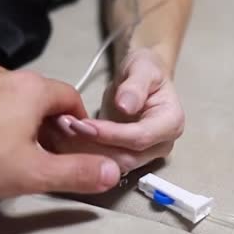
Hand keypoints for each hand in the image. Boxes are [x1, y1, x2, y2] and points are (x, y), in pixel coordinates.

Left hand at [0, 64, 120, 197]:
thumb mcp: (33, 172)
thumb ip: (76, 172)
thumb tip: (112, 171)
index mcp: (35, 88)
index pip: (72, 98)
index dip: (78, 122)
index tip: (74, 143)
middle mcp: (10, 75)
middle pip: (44, 98)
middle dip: (50, 124)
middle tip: (45, 153)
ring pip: (16, 97)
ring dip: (23, 119)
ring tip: (13, 148)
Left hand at [59, 48, 184, 172]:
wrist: (140, 77)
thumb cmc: (144, 69)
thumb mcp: (142, 68)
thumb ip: (136, 86)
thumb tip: (126, 106)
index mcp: (171, 123)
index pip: (140, 137)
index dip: (111, 134)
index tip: (84, 124)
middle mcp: (161, 145)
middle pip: (126, 157)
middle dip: (94, 146)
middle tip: (66, 128)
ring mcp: (145, 154)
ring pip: (112, 165)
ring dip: (85, 153)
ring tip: (62, 132)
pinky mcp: (127, 157)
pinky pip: (104, 163)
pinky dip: (83, 154)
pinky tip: (65, 138)